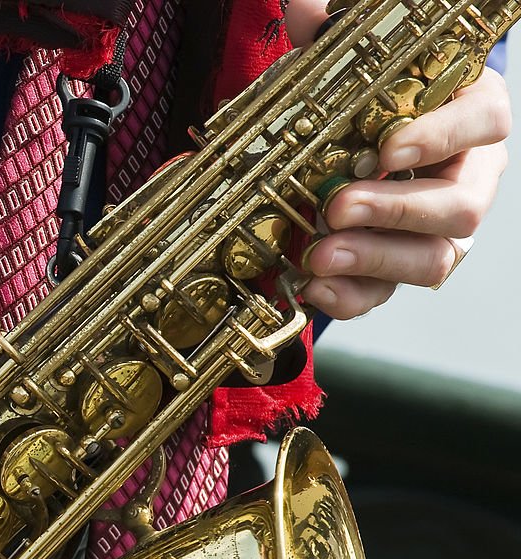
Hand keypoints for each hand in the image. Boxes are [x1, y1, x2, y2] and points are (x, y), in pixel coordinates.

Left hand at [284, 0, 510, 317]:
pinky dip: (351, 298)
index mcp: (472, 116)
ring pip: (432, 260)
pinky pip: (388, 295)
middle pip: (460, 207)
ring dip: (373, 260)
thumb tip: (306, 10)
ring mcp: (438, 233)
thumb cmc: (371, 99)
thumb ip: (338, 32)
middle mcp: (468, 178)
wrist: (355, 146)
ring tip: (318, 256)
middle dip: (396, 211)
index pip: (485, 122)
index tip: (387, 148)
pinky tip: (313, 289)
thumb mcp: (358, 59)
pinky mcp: (400, 269)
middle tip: (336, 208)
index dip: (440, 137)